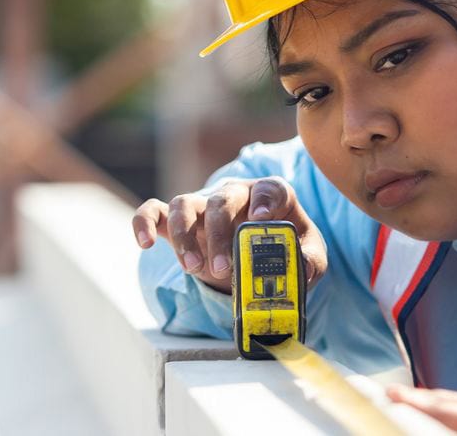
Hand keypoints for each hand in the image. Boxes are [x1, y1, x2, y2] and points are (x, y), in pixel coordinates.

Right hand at [132, 177, 327, 294]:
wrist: (255, 248)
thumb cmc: (283, 244)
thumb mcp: (306, 251)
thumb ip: (312, 258)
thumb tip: (306, 268)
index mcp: (271, 196)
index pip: (270, 188)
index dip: (267, 199)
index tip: (262, 217)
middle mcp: (235, 193)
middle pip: (223, 200)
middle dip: (221, 234)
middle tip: (224, 269)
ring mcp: (204, 204)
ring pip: (185, 204)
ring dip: (185, 236)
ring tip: (192, 268)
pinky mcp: (178, 219)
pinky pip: (153, 210)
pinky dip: (144, 222)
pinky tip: (145, 244)